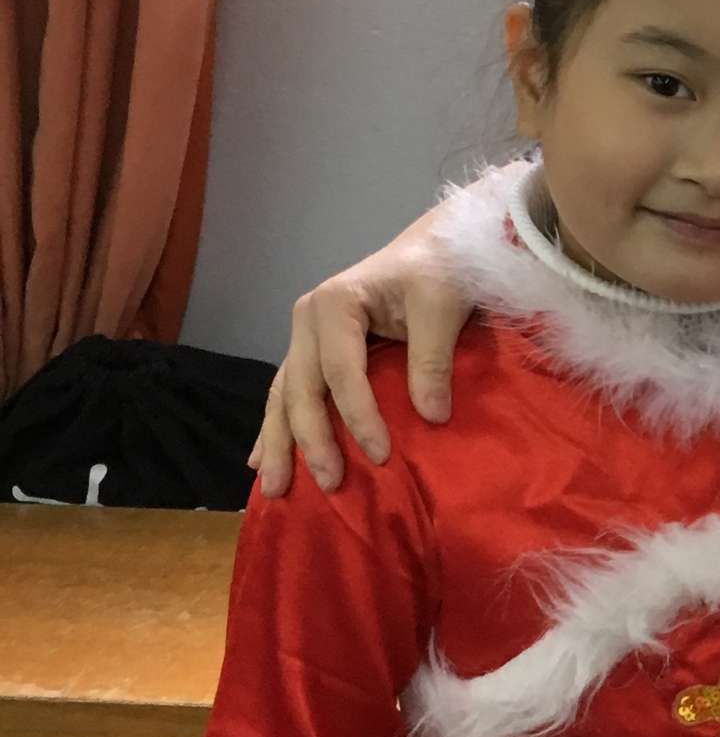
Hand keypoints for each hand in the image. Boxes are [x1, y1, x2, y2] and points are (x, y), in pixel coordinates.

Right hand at [253, 206, 467, 497]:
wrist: (433, 248)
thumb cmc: (439, 271)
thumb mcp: (442, 305)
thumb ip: (432, 358)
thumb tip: (431, 416)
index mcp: (335, 303)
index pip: (340, 371)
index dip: (358, 415)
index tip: (382, 455)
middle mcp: (308, 320)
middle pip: (301, 388)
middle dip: (311, 440)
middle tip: (330, 484)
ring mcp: (305, 337)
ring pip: (284, 395)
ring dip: (279, 443)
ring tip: (274, 488)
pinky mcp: (312, 352)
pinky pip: (287, 393)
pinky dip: (276, 427)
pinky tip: (259, 460)